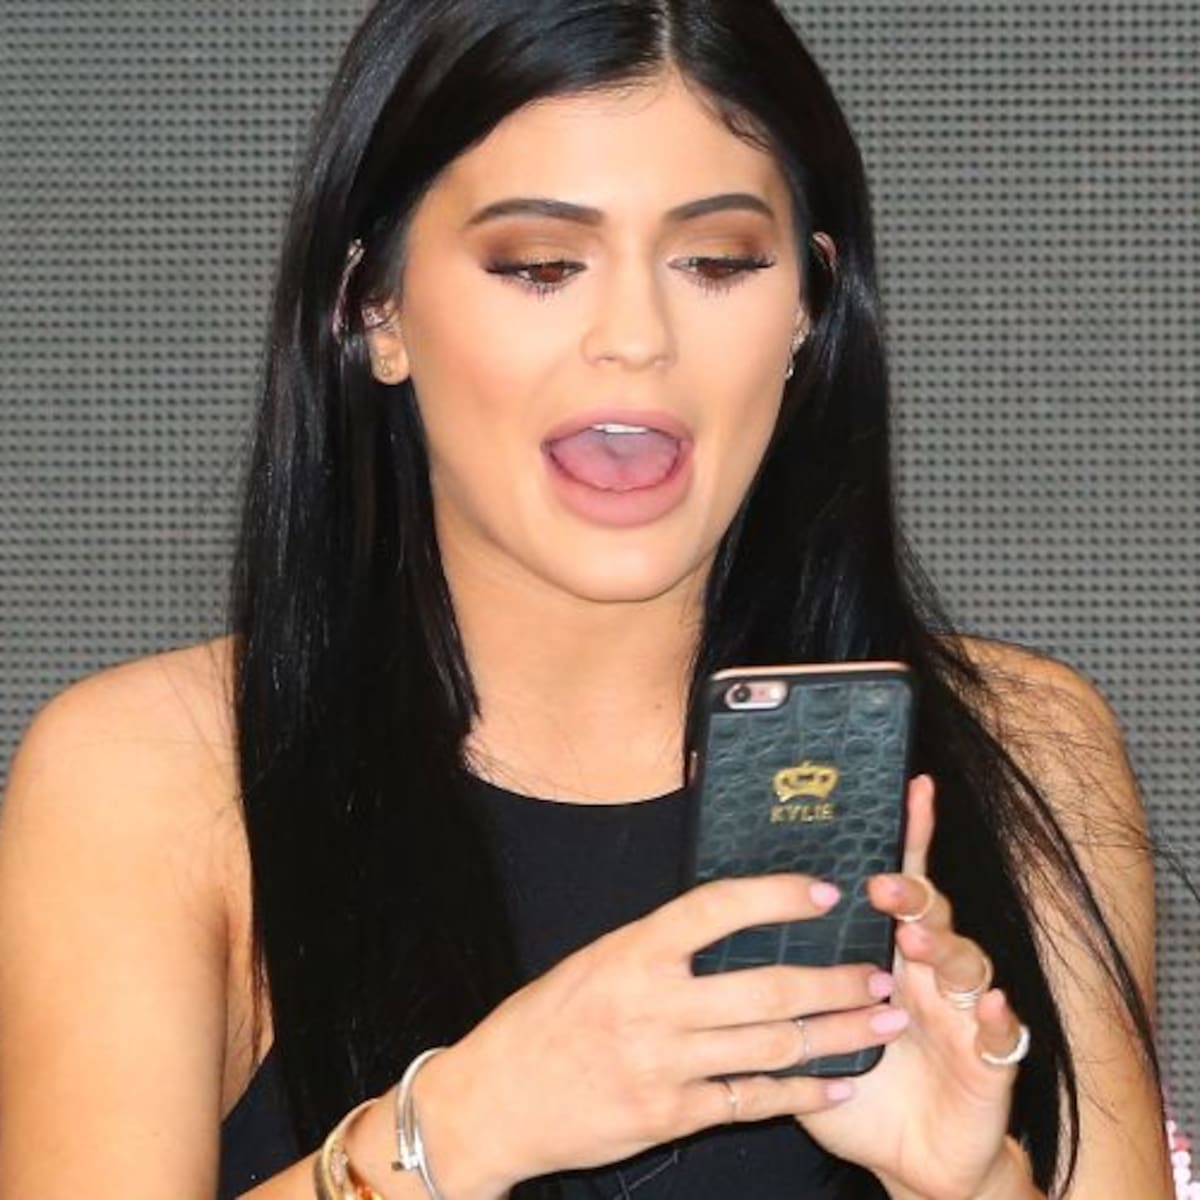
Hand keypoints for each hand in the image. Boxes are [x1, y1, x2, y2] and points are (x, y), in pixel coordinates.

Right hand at [421, 870, 909, 1190]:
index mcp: (631, 952)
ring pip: (771, 1046)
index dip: (775, 897)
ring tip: (886, 1024)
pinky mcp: (669, 1116)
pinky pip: (750, 1103)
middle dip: (835, 982)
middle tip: (884, 974)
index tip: (825, 893)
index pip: (715, 909)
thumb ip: (656, 947)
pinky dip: (802, 1093)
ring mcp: (663, 1065)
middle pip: (765, 988)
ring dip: (837, 1035)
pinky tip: (841, 1084)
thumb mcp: (594, 961)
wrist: (495, 1100)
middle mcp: (652, 1005)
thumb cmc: (543, 1021)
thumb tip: (726, 921)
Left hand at [796, 774, 1036, 1199]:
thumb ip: (778, 984)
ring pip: (965, 962)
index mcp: (884, 955)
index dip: (909, 836)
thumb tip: (722, 929)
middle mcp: (926, 973)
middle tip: (882, 886)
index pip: (897, 885)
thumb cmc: (853, 1087)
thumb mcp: (804, 1031)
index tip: (910, 789)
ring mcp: (962, 1013)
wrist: (904, 1159)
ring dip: (944, 945)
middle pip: (930, 914)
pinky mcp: (989, 1062)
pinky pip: (1001, 1035)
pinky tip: (989, 1004)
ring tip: (916, 938)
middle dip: (911, 893)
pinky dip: (998, 1017)